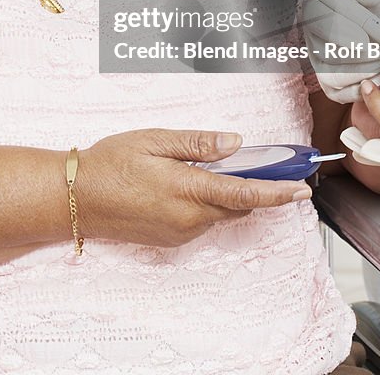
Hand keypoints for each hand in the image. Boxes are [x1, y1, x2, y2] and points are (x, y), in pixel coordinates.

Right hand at [76, 128, 311, 247]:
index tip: (302, 189)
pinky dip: (210, 203)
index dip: (277, 192)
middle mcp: (188, 218)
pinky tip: (194, 183)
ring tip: (222, 168)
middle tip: (271, 167)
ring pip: (221, 213)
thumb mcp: (155, 141)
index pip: (244, 194)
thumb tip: (235, 143)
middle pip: (238, 206)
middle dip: (258, 189)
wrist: (77, 198)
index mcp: (187, 190)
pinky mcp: (171, 238)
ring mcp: (180, 232)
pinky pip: (203, 220)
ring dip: (231, 195)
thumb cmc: (111, 163)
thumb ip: (198, 144)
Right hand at [301, 0, 379, 102]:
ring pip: (331, 75)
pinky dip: (365, 88)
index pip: (315, 13)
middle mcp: (315, 20)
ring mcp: (321, 48)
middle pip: (321, 49)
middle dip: (360, 55)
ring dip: (366, 71)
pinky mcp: (333, 73)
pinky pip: (339, 92)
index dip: (337, 29)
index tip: (365, 38)